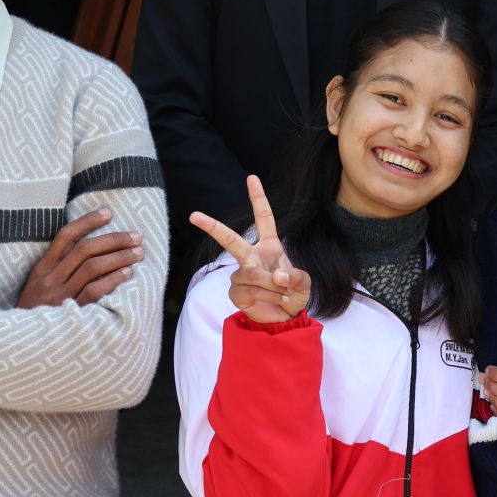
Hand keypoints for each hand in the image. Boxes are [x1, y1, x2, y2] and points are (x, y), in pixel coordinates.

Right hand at [17, 208, 143, 308]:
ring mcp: (60, 295)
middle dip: (114, 239)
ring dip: (119, 257)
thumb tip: (90, 246)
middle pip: (85, 249)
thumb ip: (58, 266)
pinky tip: (127, 273)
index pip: (66, 235)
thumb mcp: (38, 285)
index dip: (88, 221)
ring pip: (93, 267)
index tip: (109, 212)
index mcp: (42, 268)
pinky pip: (94, 291)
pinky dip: (113, 280)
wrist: (20, 343)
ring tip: (138, 253)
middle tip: (136, 236)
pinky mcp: (71, 312)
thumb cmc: (35, 311)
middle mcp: (50, 278)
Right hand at [190, 175, 309, 323]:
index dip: (258, 198)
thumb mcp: (303, 283)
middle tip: (194, 215)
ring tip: (282, 294)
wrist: (285, 318)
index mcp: (269, 246)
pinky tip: (273, 301)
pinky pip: (249, 290)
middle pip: (230, 239)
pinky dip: (266, 296)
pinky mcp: (235, 292)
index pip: (263, 218)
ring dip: (271, 285)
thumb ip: (295, 277)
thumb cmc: (293, 294)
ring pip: (251, 274)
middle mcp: (251, 257)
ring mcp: (241, 274)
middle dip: (212, 227)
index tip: (251, 178)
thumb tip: (277, 276)